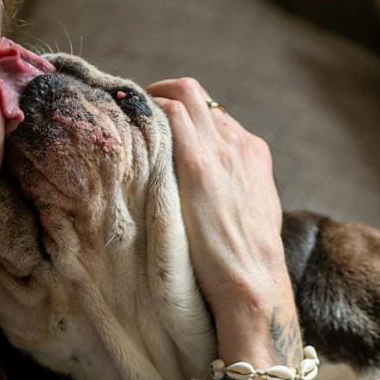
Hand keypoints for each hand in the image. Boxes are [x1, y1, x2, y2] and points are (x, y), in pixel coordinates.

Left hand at [145, 78, 298, 364]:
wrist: (253, 285)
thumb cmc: (244, 265)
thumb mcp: (248, 218)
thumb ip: (231, 194)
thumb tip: (205, 198)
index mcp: (254, 155)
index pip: (215, 117)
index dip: (185, 118)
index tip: (159, 128)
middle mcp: (240, 144)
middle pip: (198, 97)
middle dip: (165, 96)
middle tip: (135, 113)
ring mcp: (221, 151)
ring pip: (184, 94)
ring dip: (152, 96)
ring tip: (126, 113)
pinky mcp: (199, 165)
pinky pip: (171, 112)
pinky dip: (148, 107)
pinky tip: (127, 121)